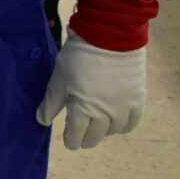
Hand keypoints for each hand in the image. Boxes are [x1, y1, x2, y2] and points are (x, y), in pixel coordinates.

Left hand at [37, 33, 145, 148]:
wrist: (109, 37)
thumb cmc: (78, 57)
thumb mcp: (59, 79)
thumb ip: (51, 103)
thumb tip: (41, 121)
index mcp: (83, 110)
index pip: (76, 135)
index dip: (71, 140)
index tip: (69, 141)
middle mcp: (105, 114)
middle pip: (95, 136)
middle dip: (86, 138)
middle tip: (81, 135)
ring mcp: (123, 108)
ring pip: (114, 130)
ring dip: (104, 131)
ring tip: (97, 125)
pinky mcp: (138, 99)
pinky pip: (132, 122)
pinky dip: (123, 126)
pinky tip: (117, 123)